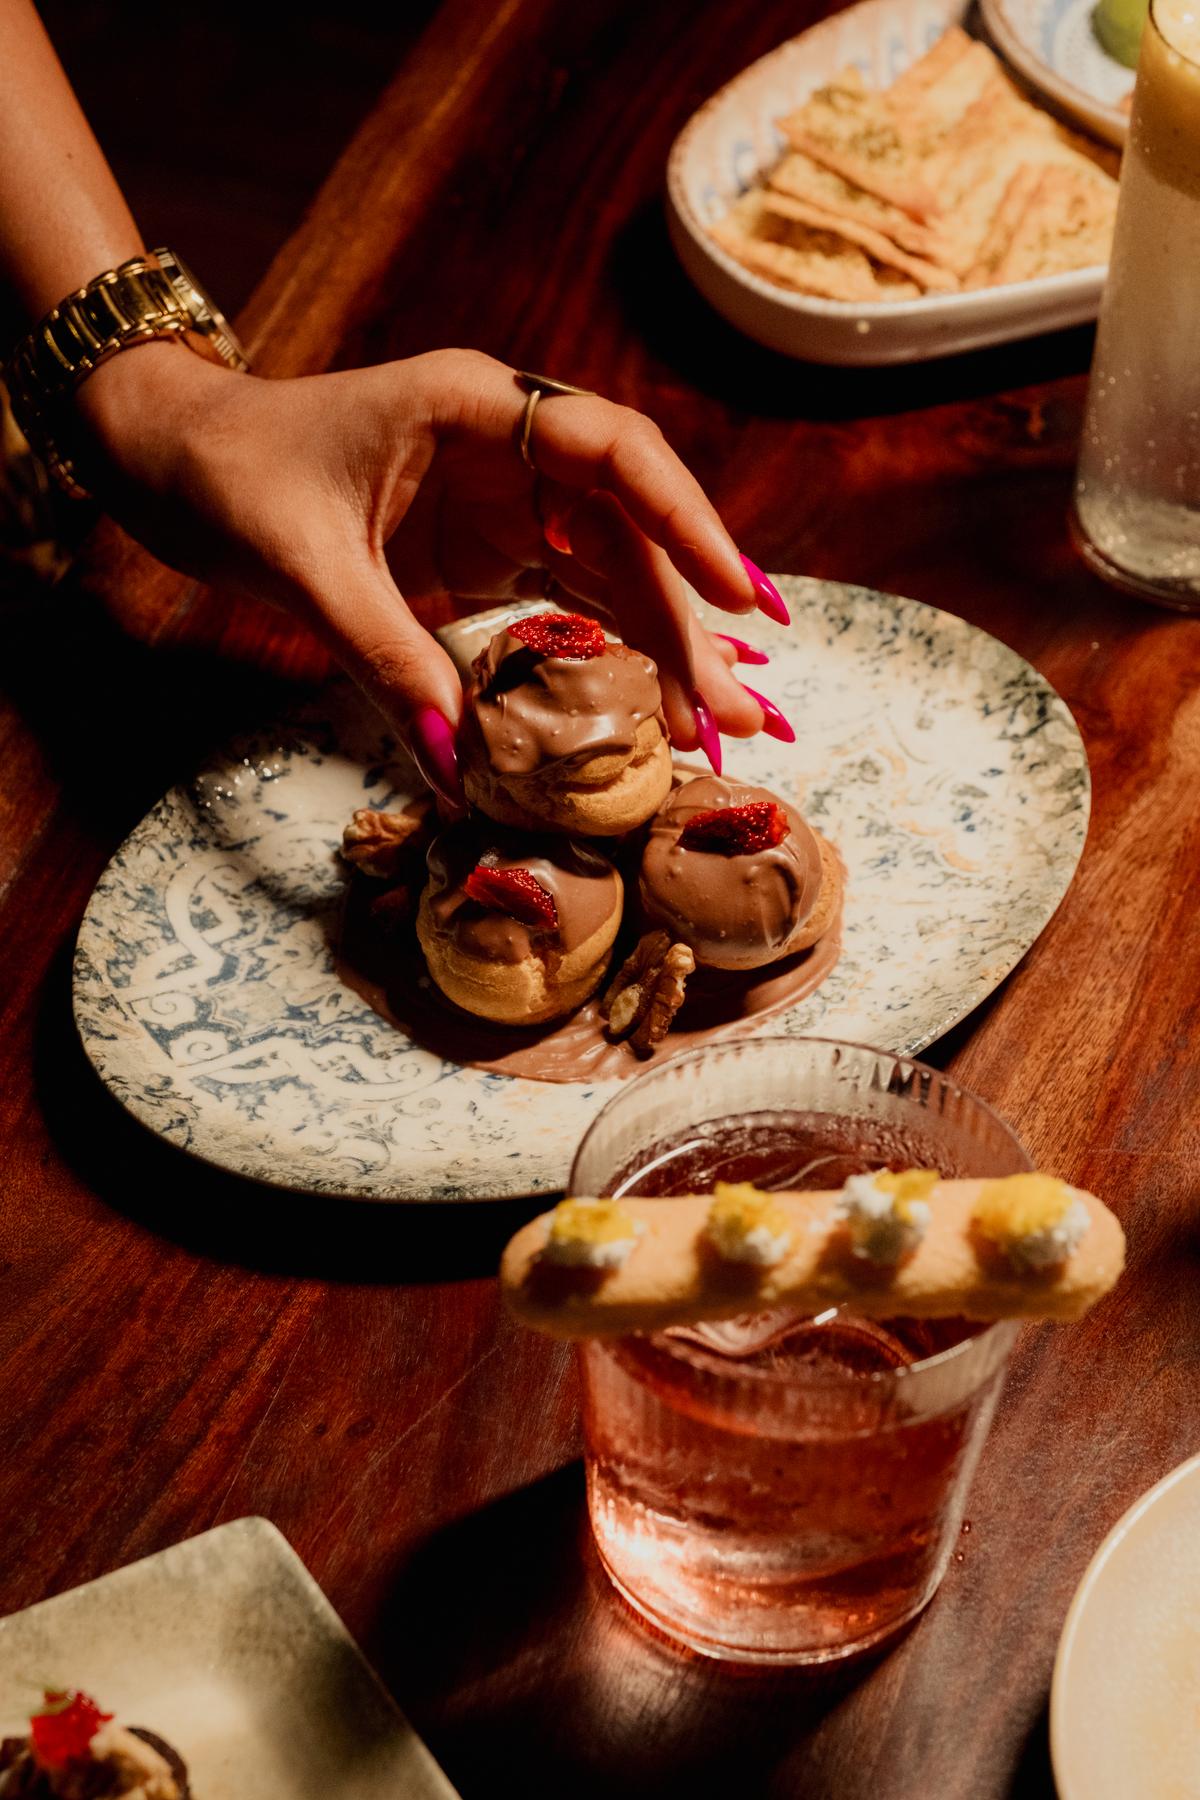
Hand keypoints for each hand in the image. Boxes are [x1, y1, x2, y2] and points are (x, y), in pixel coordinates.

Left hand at [75, 343, 793, 805]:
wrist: (172, 459)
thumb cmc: (230, 476)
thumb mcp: (304, 567)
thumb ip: (385, 657)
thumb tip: (457, 770)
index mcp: (477, 407)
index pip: (615, 453)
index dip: (687, 522)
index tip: (738, 599)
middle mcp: (510, 448)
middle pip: (630, 530)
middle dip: (689, 620)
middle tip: (740, 710)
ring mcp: (504, 501)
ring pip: (612, 571)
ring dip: (665, 647)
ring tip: (717, 726)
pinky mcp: (486, 551)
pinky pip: (569, 600)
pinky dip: (610, 653)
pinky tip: (653, 704)